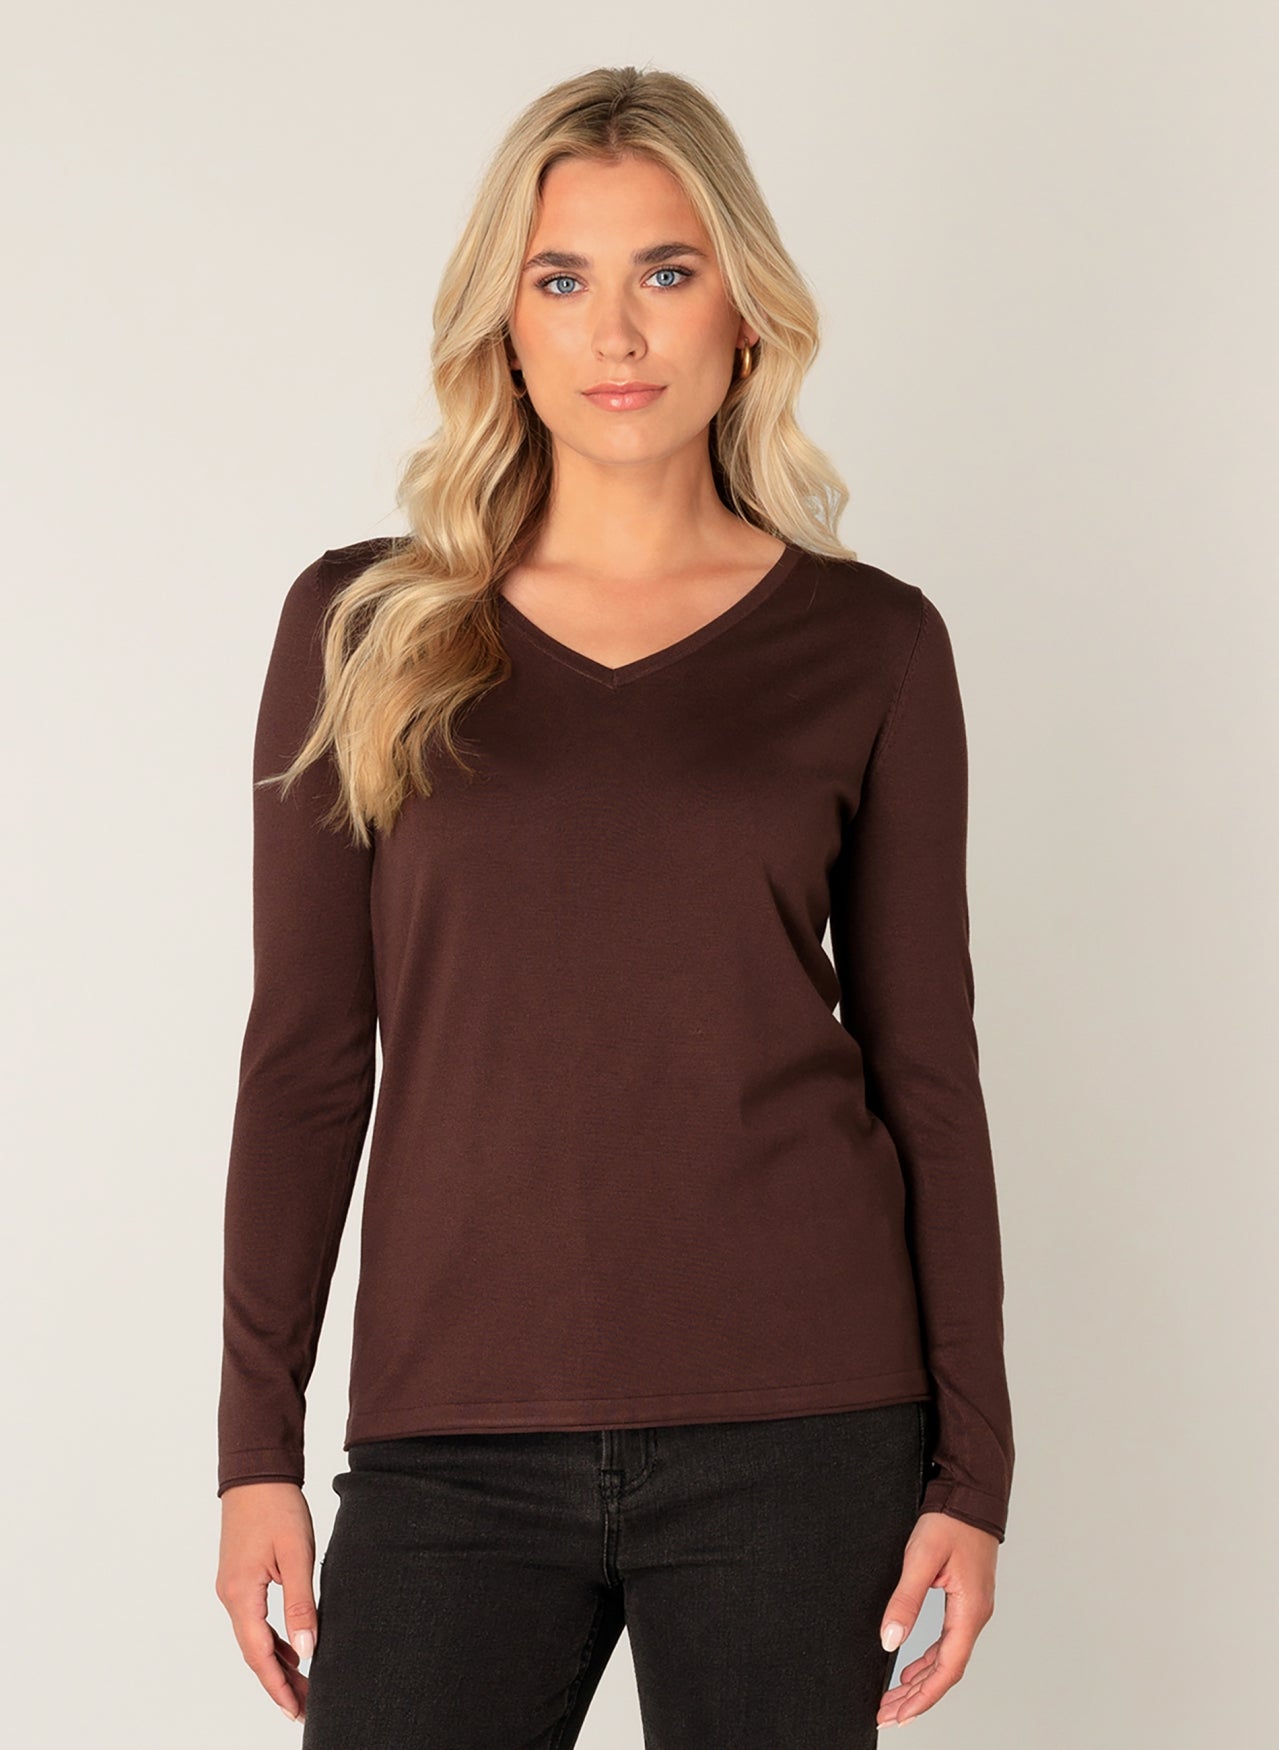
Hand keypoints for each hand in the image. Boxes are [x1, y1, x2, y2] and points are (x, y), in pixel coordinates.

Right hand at [215, 1482, 318, 1724]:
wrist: (257, 1472)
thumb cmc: (276, 1506)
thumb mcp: (297, 1555)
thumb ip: (301, 1604)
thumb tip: (306, 1651)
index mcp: (240, 1595)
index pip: (259, 1655)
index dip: (278, 1686)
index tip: (295, 1710)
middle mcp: (230, 1596)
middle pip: (254, 1653)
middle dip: (278, 1682)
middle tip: (303, 1708)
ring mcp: (233, 1587)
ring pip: (255, 1638)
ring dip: (277, 1662)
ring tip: (303, 1684)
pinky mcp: (240, 1578)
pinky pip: (255, 1620)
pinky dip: (273, 1639)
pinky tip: (292, 1647)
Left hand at [876, 1510, 998, 1726]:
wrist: (971, 1495)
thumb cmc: (951, 1521)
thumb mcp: (920, 1558)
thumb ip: (905, 1600)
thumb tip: (890, 1641)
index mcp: (969, 1611)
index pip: (947, 1668)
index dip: (924, 1696)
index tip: (901, 1714)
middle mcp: (975, 1616)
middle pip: (946, 1670)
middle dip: (917, 1696)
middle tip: (888, 1713)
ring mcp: (971, 1609)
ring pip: (946, 1658)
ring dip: (920, 1680)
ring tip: (894, 1698)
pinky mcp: (964, 1600)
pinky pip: (947, 1642)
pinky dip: (927, 1659)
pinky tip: (910, 1667)